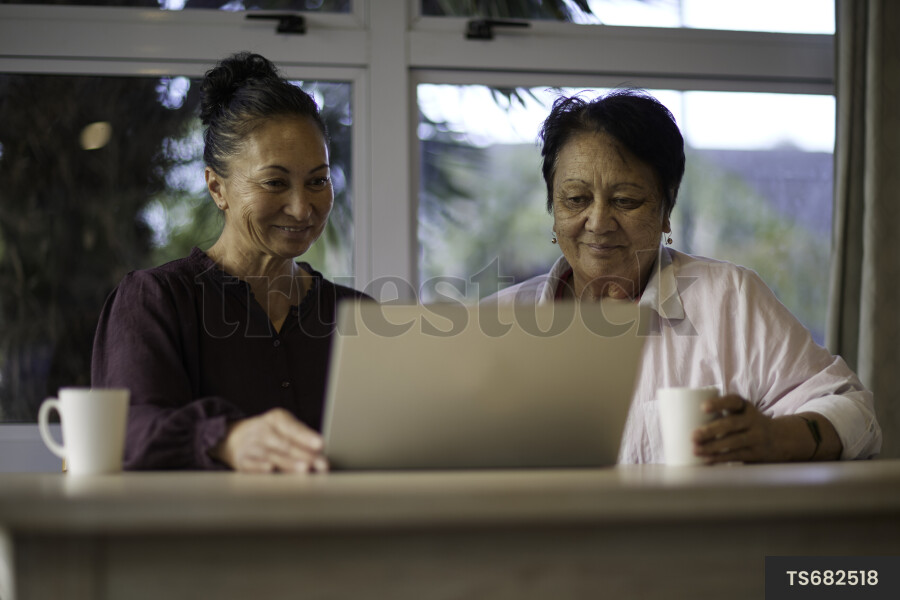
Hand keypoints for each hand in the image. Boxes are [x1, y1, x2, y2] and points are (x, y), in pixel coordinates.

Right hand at [212, 408, 328, 473]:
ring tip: (303, 469)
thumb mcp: (284, 427)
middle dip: (303, 455)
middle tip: (318, 463)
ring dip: (288, 463)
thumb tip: (320, 452)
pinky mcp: (242, 461)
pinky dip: (262, 467)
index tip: (320, 444)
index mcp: (276, 419)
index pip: (293, 428)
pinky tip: (272, 470)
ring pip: (271, 455)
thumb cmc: (269, 433)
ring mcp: (251, 446)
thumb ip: (302, 438)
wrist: (234, 437)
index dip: (306, 437)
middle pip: (285, 444)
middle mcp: (263, 431)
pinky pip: (253, 464)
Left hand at [691, 394, 788, 463]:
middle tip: (692, 436)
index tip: (702, 407)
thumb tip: (680, 418)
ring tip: (695, 450)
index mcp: (745, 407)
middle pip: (731, 424)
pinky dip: (721, 458)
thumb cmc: (746, 423)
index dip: (718, 403)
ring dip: (712, 447)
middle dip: (710, 430)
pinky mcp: (756, 453)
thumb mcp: (740, 413)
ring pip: (733, 442)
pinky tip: (707, 460)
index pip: (733, 401)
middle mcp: (752, 420)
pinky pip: (737, 455)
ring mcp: (756, 437)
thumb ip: (719, 414)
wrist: (780, 438)